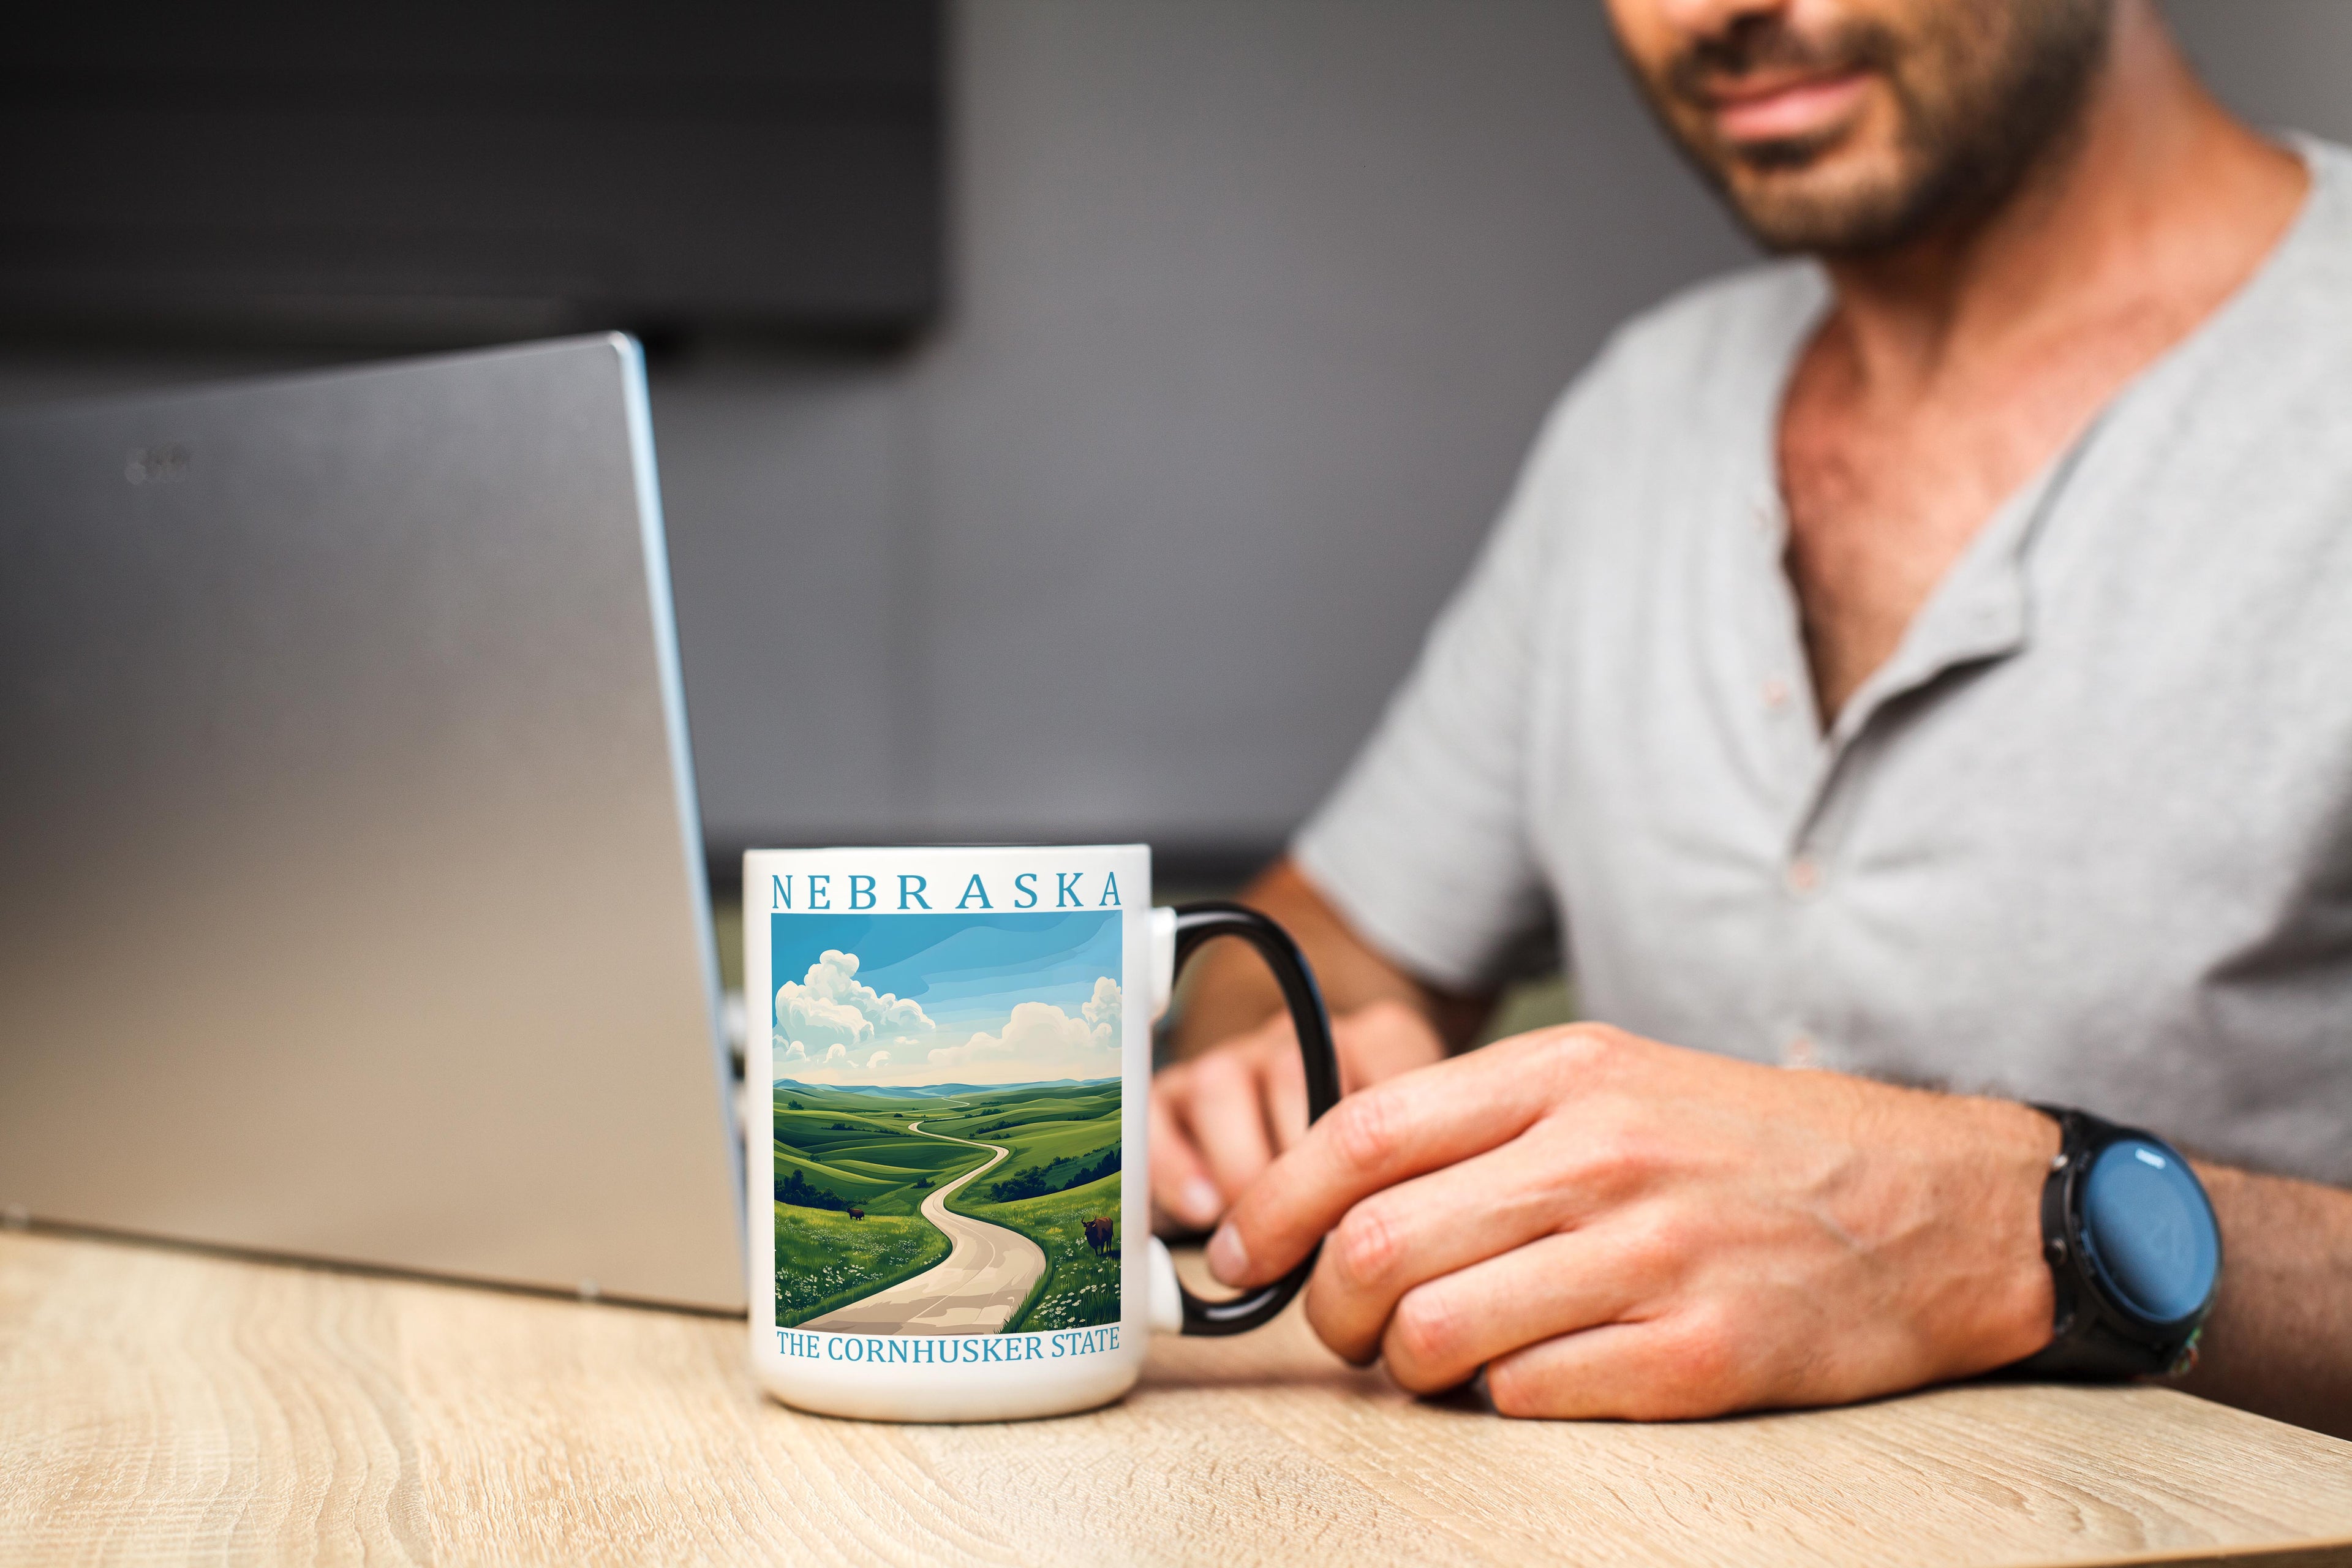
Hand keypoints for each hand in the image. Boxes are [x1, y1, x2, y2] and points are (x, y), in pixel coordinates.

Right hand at [1150, 999, 1445, 1231]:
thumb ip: (1416, 1177)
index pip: (1384, 1068)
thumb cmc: (1374, 1171)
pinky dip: (1174, 1166)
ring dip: (1240, 1167)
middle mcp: (1298, 1040)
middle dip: (1300, 1165)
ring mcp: (1232, 1061)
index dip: (1378, 1147)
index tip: (1378, 1210)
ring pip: (1219, 1085)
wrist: (1311, 1157)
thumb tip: (1395, 1232)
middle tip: (1315, 1230)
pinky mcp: (1174, 1096)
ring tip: (1260, 1230)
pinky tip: (1204, 1211)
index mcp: (1373, 1043)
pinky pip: (1155, 1114)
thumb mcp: (1416, 1161)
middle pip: (1290, 1073)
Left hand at [1204, 1025, 2059, 1418]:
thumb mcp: (1618, 1083)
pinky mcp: (1700, 1356)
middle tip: (1343, 1329)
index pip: (1361, 1135)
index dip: (1271, 1206)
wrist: (1938, 1204)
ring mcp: (1653, 1258)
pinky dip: (1503, 1400)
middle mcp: (1601, 1156)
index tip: (1237, 1257)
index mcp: (1567, 1075)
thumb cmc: (1751, 1147)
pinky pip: (1526, 1398)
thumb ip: (1483, 1130)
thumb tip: (1339, 1200)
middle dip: (1325, 1310)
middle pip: (1375, 1246)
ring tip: (1435, 1358)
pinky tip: (1536, 1374)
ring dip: (1403, 1368)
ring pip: (1433, 1334)